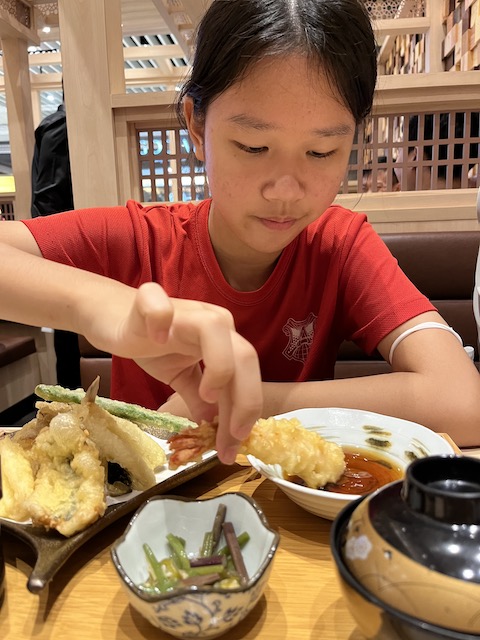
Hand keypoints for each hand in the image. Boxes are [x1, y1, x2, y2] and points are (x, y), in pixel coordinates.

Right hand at [84, 282, 261, 462]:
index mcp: (223, 339)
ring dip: (219, 366)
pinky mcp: (149, 301)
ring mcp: (183, 310)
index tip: (232, 448)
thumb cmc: (151, 343)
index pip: (245, 376)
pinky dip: (161, 321)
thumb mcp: (180, 376)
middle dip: (243, 402)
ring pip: (215, 328)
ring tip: (206, 395)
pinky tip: (158, 341)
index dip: (243, 413)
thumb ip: (198, 397)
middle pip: (244, 355)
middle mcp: (211, 321)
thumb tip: (215, 428)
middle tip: (228, 438)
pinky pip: (159, 307)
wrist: (113, 317)